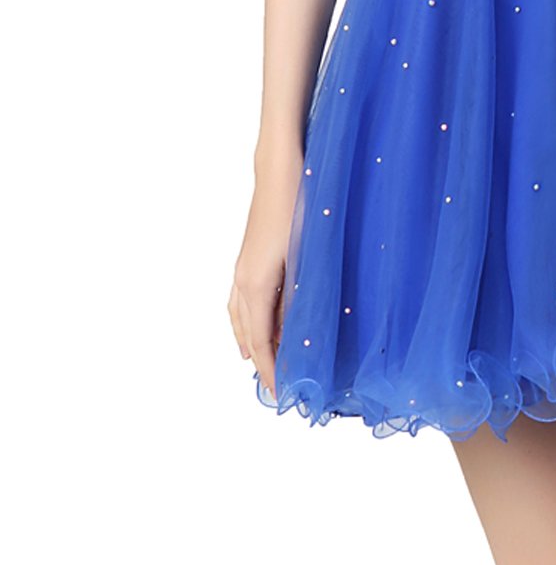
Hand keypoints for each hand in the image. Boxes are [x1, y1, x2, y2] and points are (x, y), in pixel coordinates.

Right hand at [227, 160, 301, 401]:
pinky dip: (247, 321)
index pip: (262, 343)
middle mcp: (243, 281)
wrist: (280, 169)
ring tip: (264, 362)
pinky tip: (257, 321)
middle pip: (248, 335)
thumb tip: (298, 333)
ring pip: (240, 319)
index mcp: (256, 286)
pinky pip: (240, 302)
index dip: (271, 371)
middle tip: (278, 386)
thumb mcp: (307, 257)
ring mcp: (241, 268)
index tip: (282, 395)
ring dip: (252, 342)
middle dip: (262, 362)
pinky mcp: (247, 257)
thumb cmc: (300, 208)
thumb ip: (300, 297)